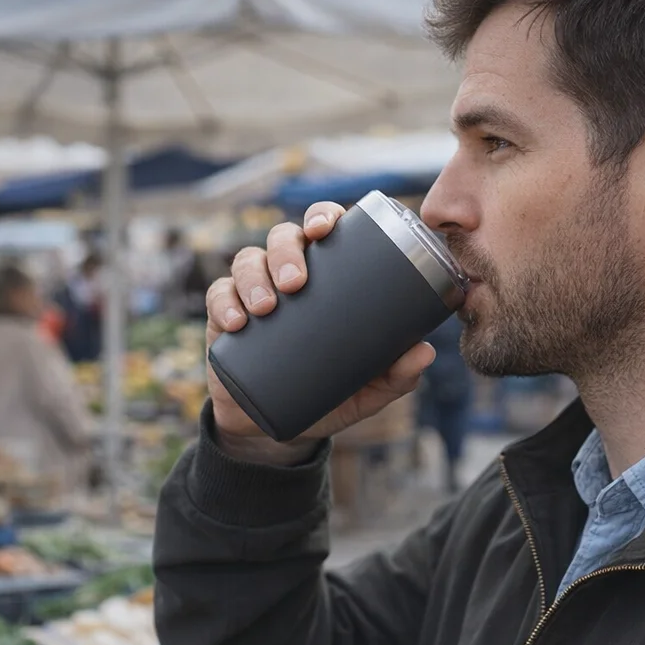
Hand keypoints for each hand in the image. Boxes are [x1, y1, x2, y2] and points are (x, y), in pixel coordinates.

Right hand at [205, 201, 435, 464]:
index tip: (325, 228)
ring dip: (255, 277)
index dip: (322, 216)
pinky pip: (219, 296)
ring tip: (267, 308)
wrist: (279, 428)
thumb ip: (397, 374)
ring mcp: (254, 293)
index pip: (322, 229)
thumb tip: (425, 352)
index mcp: (324, 275)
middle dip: (286, 252)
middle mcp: (287, 275)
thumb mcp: (366, 388)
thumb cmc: (328, 394)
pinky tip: (238, 322)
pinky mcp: (224, 318)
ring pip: (247, 261)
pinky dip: (224, 303)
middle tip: (296, 283)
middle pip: (282, 239)